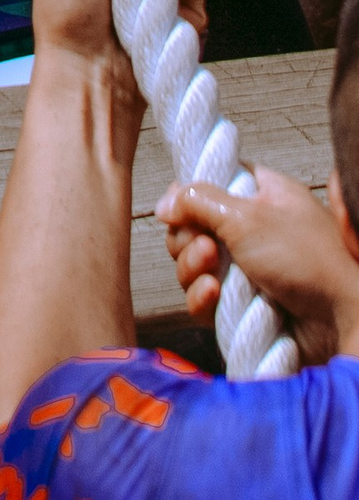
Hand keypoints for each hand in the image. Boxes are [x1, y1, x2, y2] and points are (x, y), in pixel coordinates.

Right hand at [158, 167, 358, 360]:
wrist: (345, 320)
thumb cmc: (309, 260)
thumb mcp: (248, 216)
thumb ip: (198, 201)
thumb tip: (164, 204)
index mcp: (259, 195)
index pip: (209, 184)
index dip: (189, 196)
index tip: (179, 208)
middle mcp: (252, 229)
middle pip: (192, 227)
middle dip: (187, 240)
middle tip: (206, 248)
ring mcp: (247, 269)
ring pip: (194, 265)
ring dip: (192, 269)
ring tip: (213, 274)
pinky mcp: (244, 305)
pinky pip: (205, 299)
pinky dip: (202, 298)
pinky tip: (214, 296)